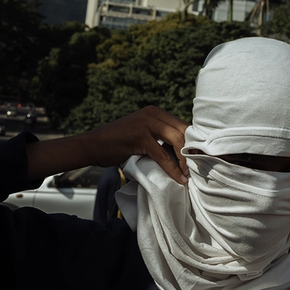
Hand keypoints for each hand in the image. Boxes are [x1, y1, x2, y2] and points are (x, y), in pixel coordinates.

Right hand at [26, 106, 189, 183]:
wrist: (91, 145)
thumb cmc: (117, 143)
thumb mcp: (142, 132)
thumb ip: (159, 134)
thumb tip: (182, 148)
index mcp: (155, 111)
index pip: (182, 125)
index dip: (192, 142)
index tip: (198, 157)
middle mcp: (153, 113)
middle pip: (183, 131)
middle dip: (191, 151)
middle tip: (196, 168)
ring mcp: (146, 123)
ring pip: (176, 141)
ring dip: (184, 161)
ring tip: (188, 175)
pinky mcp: (140, 137)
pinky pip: (162, 154)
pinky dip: (172, 168)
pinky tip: (178, 178)